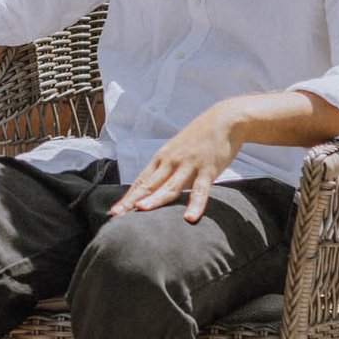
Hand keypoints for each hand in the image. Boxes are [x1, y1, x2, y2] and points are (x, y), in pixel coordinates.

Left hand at [109, 101, 245, 222]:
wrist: (224, 120)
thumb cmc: (199, 139)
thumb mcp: (177, 152)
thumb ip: (167, 170)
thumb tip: (154, 189)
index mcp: (162, 159)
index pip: (141, 181)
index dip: (128, 197)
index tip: (114, 212)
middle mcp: (171, 162)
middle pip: (149, 185)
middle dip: (132, 200)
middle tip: (117, 215)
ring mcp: (188, 165)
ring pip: (170, 186)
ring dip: (156, 199)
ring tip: (142, 210)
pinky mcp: (208, 169)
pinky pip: (201, 190)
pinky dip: (196, 204)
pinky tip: (190, 218)